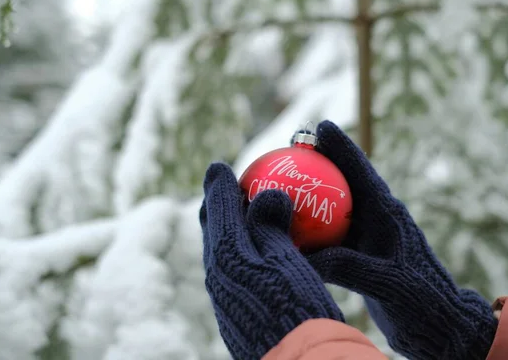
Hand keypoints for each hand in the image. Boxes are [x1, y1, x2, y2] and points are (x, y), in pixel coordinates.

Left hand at [200, 163, 344, 359]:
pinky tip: (256, 252)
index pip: (219, 211)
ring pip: (219, 251)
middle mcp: (216, 275)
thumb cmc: (295, 306)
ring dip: (226, 228)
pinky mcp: (233, 311)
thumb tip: (267, 193)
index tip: (220, 167)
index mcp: (227, 255)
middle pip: (212, 230)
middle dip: (216, 205)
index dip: (219, 186)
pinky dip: (238, 250)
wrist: (296, 359)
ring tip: (239, 214)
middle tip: (222, 186)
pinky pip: (229, 269)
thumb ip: (270, 225)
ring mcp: (222, 296)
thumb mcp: (287, 259)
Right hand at [307, 121, 497, 359]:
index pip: (362, 173)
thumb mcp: (388, 282)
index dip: (342, 148)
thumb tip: (309, 257)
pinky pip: (328, 236)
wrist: (434, 325)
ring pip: (333, 209)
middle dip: (320, 163)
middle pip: (343, 183)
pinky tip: (286, 232)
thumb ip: (351, 267)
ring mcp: (367, 236)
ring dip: (310, 196)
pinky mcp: (359, 255)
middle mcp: (376, 219)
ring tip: (280, 183)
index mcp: (389, 214)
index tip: (320, 126)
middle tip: (291, 147)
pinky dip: (309, 231)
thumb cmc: (421, 300)